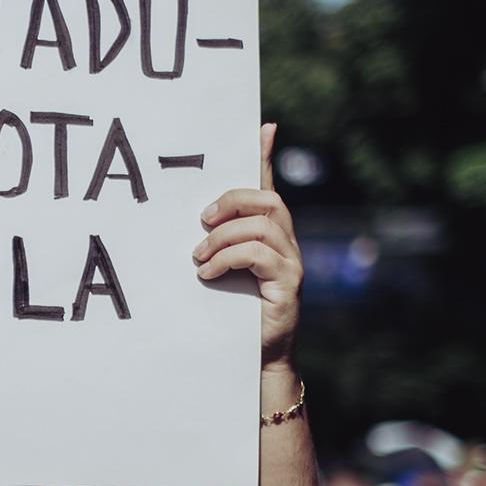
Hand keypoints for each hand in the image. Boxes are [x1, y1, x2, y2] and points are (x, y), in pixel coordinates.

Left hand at [194, 123, 302, 368]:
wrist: (253, 358)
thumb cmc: (230, 314)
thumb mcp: (218, 272)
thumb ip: (213, 245)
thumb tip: (193, 220)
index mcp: (269, 235)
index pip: (268, 187)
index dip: (265, 158)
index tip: (261, 127)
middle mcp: (286, 244)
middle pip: (268, 200)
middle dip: (233, 201)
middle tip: (201, 222)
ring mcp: (291, 263)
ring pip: (263, 226)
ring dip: (222, 237)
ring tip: (198, 258)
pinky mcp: (288, 284)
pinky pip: (261, 255)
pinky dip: (229, 259)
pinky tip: (207, 274)